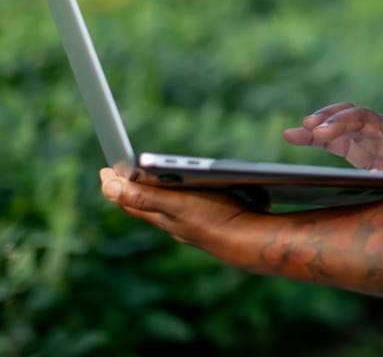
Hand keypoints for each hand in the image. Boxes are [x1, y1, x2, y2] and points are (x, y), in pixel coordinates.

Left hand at [99, 167, 261, 266]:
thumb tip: (107, 186)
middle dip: (135, 189)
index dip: (116, 186)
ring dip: (161, 193)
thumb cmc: (213, 218)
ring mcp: (194, 222)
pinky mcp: (214, 218)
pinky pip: (195, 205)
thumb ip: (143, 196)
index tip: (104, 171)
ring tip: (152, 183)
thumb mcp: (176, 204)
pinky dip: (189, 196)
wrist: (249, 239)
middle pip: (148, 204)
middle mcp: (174, 222)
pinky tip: (200, 192)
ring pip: (171, 206)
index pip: (130, 201)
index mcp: (162, 217)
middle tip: (121, 176)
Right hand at [282, 104, 382, 174]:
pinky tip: (291, 134)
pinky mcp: (356, 144)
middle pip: (362, 117)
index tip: (378, 174)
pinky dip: (312, 135)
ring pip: (342, 120)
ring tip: (303, 128)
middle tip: (323, 133)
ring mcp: (369, 133)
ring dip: (322, 123)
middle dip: (342, 123)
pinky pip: (332, 136)